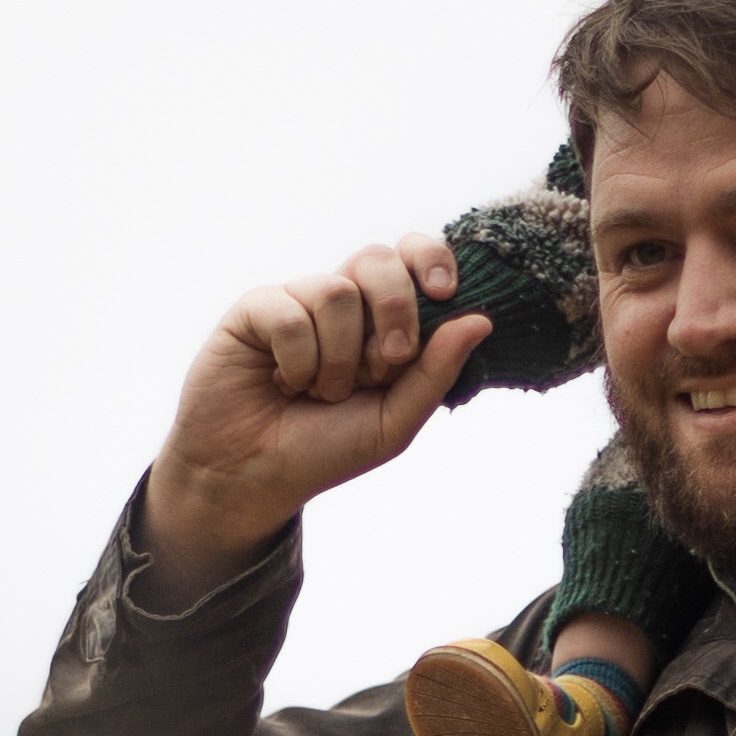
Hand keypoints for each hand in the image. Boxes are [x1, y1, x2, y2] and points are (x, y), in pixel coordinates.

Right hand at [140, 248, 490, 590]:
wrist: (255, 477)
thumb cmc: (325, 449)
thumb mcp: (395, 421)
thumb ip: (436, 372)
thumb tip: (481, 320)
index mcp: (379, 319)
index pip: (411, 258)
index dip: (430, 261)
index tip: (444, 293)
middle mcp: (340, 302)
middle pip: (378, 260)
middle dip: (394, 310)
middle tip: (386, 363)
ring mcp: (296, 302)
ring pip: (337, 291)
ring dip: (338, 357)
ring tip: (320, 392)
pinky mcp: (255, 311)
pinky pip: (290, 314)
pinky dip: (297, 361)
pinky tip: (283, 383)